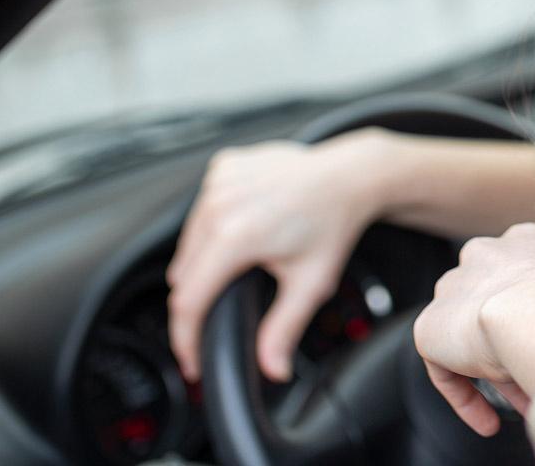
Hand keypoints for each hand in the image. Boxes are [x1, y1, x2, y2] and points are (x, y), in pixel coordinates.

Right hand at [166, 129, 395, 381]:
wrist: (350, 175)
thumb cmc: (334, 225)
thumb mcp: (311, 284)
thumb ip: (284, 329)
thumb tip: (272, 369)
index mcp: (236, 235)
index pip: (189, 299)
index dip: (185, 337)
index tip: (192, 360)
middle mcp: (219, 204)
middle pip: (184, 273)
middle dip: (199, 301)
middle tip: (226, 310)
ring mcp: (218, 181)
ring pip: (188, 241)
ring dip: (202, 262)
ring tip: (238, 269)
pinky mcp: (222, 166)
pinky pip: (201, 210)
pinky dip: (212, 226)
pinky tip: (241, 228)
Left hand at [413, 223, 534, 436]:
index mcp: (525, 241)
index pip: (526, 280)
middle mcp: (485, 255)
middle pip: (496, 307)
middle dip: (514, 346)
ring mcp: (453, 288)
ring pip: (472, 337)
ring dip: (495, 372)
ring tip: (519, 404)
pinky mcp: (430, 326)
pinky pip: (446, 368)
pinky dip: (467, 396)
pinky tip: (489, 419)